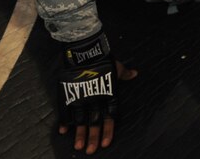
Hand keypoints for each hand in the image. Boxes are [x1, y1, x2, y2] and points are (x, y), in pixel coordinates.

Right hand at [56, 33, 137, 154]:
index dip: (107, 131)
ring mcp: (80, 97)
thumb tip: (135, 74)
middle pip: (94, 122)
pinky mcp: (68, 93)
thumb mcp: (116, 66)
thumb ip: (124, 74)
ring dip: (79, 134)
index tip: (105, 143)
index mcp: (108, 94)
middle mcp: (95, 99)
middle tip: (91, 151)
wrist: (84, 50)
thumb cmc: (103, 58)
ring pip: (80, 120)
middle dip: (93, 137)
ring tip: (78, 146)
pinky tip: (64, 131)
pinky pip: (65, 110)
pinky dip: (64, 121)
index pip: (109, 117)